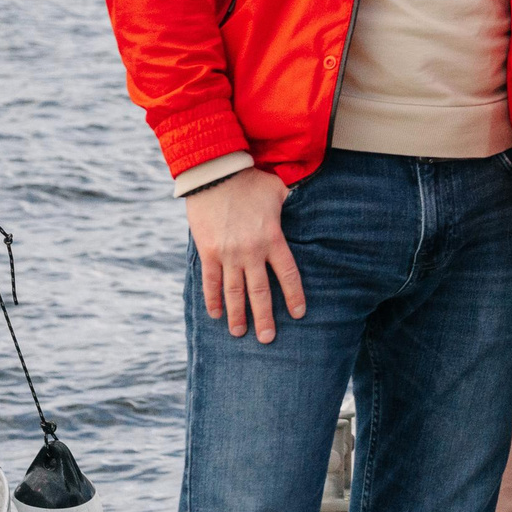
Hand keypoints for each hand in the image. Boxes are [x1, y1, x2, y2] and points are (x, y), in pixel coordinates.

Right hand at [186, 168, 304, 341]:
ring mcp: (228, 254)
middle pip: (260, 292)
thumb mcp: (278, 190)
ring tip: (240, 333)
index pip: (288, 274)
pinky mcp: (208, 252)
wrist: (215, 173)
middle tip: (268, 339)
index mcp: (273, 238)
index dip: (294, 296)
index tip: (299, 314)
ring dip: (237, 316)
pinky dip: (213, 299)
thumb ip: (290, 203)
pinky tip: (215, 314)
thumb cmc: (250, 179)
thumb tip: (304, 201)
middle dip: (265, 318)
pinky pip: (211, 282)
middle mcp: (251, 251)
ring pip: (234, 293)